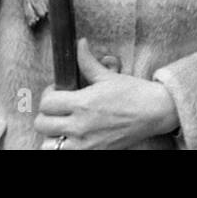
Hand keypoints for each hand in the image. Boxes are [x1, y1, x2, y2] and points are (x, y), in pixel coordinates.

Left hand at [35, 39, 179, 149]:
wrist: (155, 112)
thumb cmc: (134, 93)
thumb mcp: (109, 76)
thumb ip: (88, 62)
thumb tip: (80, 44)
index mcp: (83, 102)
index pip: (46, 103)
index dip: (48, 95)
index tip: (57, 92)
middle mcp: (81, 125)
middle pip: (42, 124)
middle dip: (46, 115)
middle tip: (58, 110)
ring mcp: (86, 143)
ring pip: (49, 144)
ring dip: (52, 135)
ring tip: (62, 128)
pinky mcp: (93, 152)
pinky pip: (66, 154)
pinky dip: (64, 147)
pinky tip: (73, 138)